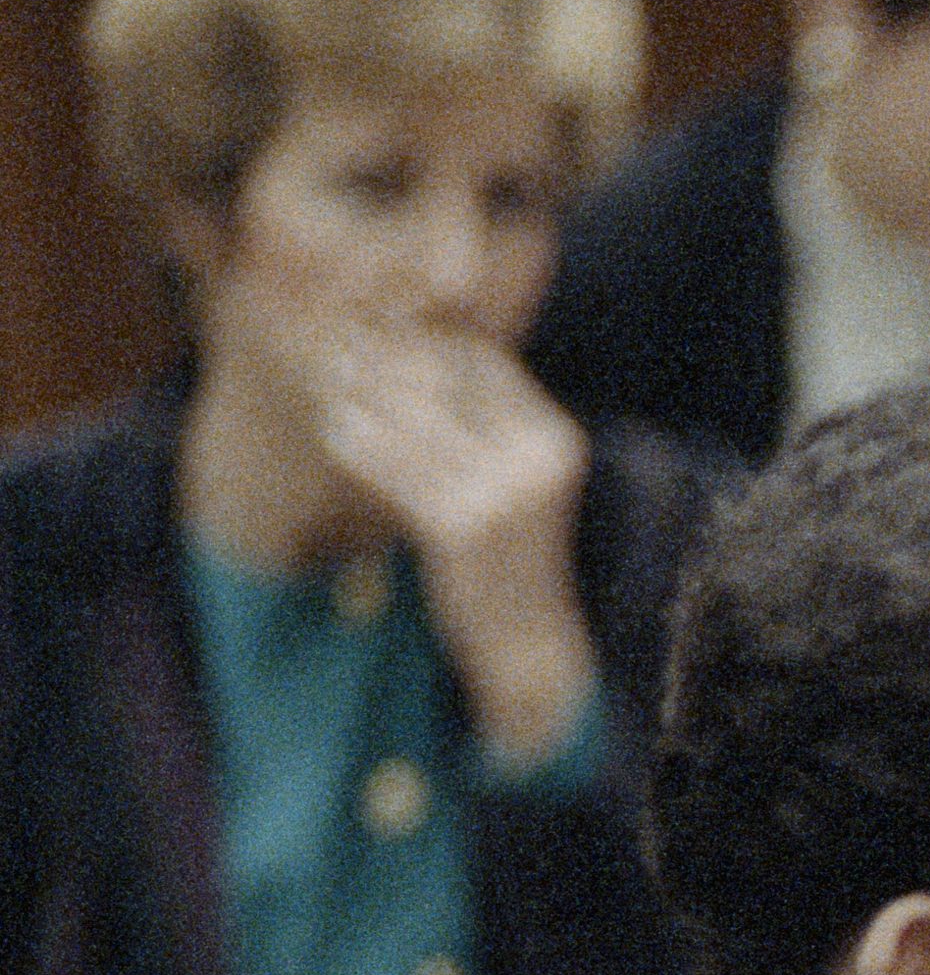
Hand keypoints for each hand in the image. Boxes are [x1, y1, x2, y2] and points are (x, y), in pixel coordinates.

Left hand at [314, 325, 595, 758]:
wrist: (527, 643)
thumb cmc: (513, 558)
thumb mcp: (518, 481)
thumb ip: (488, 424)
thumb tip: (421, 353)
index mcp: (555, 438)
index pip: (484, 363)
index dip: (429, 342)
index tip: (382, 331)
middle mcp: (534, 458)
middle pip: (446, 383)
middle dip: (388, 361)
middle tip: (341, 345)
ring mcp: (500, 493)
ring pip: (414, 421)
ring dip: (365, 395)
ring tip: (330, 381)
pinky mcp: (461, 526)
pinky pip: (394, 469)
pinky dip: (359, 446)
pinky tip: (333, 432)